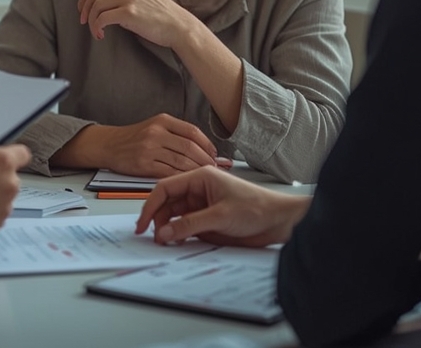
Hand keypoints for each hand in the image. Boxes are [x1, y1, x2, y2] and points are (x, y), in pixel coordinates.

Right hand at [59, 113, 217, 176]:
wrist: (108, 145)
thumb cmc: (134, 138)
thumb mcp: (155, 126)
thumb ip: (175, 134)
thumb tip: (203, 146)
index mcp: (163, 120)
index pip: (192, 131)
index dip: (207, 144)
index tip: (215, 154)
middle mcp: (157, 132)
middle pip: (190, 147)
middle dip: (205, 159)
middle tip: (214, 168)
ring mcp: (150, 148)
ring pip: (181, 161)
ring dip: (196, 170)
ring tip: (204, 176)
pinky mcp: (144, 164)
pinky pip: (168, 172)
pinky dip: (181, 177)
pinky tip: (187, 181)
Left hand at [78, 0, 191, 46]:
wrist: (179, 26)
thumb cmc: (160, 15)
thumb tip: (101, 3)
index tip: (82, 8)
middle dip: (84, 9)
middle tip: (84, 22)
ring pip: (96, 6)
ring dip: (91, 21)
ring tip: (96, 31)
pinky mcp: (129, 13)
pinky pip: (102, 18)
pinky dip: (97, 28)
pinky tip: (101, 35)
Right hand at [135, 165, 309, 246]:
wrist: (278, 222)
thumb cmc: (258, 208)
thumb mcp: (220, 216)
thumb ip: (190, 225)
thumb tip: (164, 232)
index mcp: (200, 177)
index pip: (165, 188)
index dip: (151, 205)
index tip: (142, 223)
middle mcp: (199, 190)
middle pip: (167, 203)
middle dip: (157, 219)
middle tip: (152, 237)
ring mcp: (202, 206)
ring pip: (175, 216)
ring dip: (167, 228)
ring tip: (165, 242)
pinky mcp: (207, 220)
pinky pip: (185, 227)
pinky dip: (178, 234)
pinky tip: (177, 242)